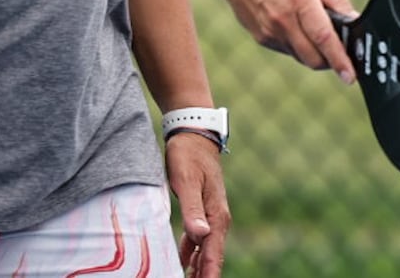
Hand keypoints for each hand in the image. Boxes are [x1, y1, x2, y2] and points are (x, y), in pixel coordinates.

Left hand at [165, 132, 229, 277]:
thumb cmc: (188, 156)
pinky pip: (197, 241)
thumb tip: (201, 236)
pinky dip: (190, 256)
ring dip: (197, 269)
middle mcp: (217, 219)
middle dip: (204, 276)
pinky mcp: (201, 212)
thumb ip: (193, 210)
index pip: (213, 255)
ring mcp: (210, 216)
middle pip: (211, 257)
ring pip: (204, 252)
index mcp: (217, 215)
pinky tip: (182, 265)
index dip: (208, 275)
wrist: (194, 134)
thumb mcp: (187, 181)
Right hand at [214, 0, 356, 77]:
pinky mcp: (261, 38)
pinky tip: (298, 27)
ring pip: (301, 57)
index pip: (324, 38)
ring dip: (315, 54)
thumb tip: (353, 20)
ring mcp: (269, 32)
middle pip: (313, 58)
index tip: (350, 76)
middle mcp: (283, 20)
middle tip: (342, 53)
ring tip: (320, 34)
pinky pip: (288, 51)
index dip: (340, 60)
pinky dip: (299, 47)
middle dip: (331, 62)